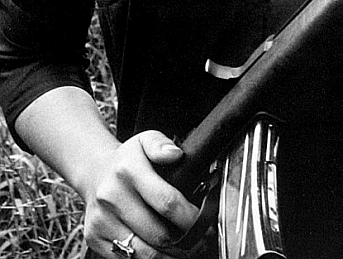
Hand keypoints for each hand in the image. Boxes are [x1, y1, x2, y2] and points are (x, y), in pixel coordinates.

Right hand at [82, 131, 197, 258]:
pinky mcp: (94, 238)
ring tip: (183, 250)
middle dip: (182, 240)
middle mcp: (112, 197)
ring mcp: (101, 220)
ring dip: (167, 255)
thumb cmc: (128, 160)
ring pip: (142, 252)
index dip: (189, 216)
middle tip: (198, 240)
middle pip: (157, 232)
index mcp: (128, 171)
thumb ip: (161, 144)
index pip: (166, 202)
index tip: (202, 221)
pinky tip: (160, 252)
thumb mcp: (145, 140)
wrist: (95, 173)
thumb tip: (175, 154)